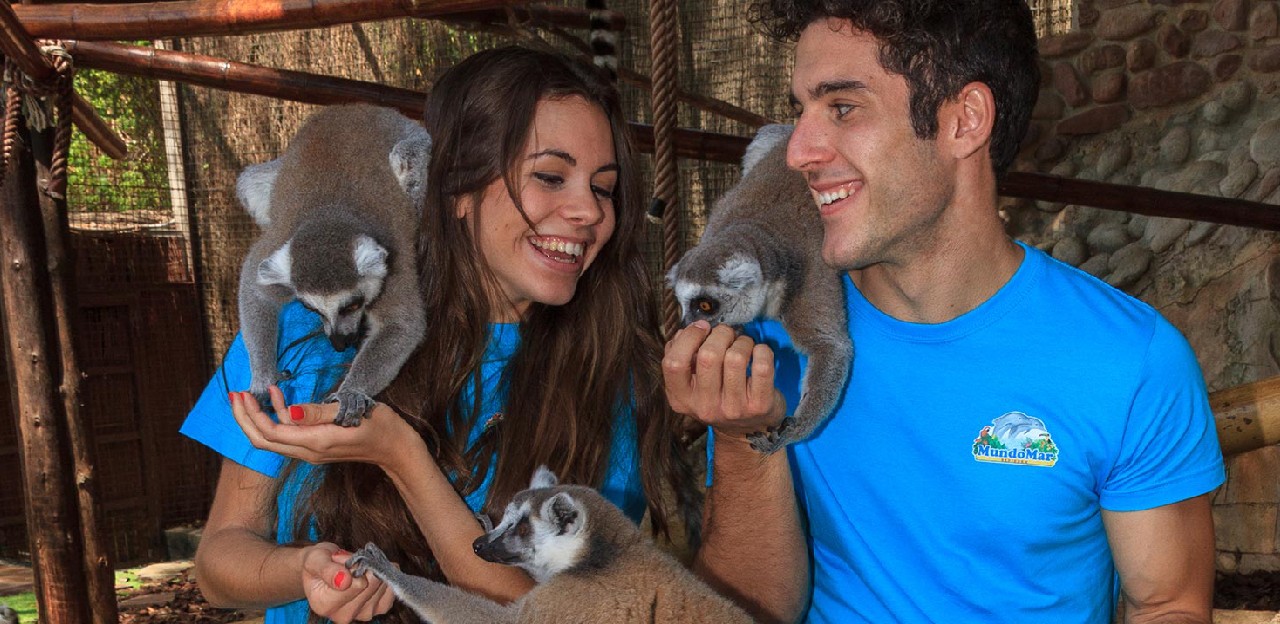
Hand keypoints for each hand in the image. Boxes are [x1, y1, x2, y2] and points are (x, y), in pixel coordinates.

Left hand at [229, 387, 417, 469]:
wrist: (396, 449)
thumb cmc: (380, 427)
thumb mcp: (352, 411)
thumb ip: (319, 412)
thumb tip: (289, 410)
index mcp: (314, 443)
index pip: (271, 432)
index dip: (252, 415)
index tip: (243, 393)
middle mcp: (307, 452)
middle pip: (263, 440)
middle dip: (244, 418)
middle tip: (235, 394)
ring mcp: (310, 452)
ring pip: (272, 439)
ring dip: (257, 418)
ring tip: (250, 393)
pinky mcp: (315, 447)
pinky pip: (287, 435)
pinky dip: (277, 417)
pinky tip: (279, 397)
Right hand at [302, 542, 395, 623]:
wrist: (322, 570)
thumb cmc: (318, 564)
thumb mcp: (316, 560)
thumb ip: (327, 570)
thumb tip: (344, 581)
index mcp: (324, 604)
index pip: (354, 584)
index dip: (355, 566)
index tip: (346, 560)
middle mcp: (342, 615)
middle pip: (370, 586)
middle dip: (366, 567)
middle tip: (354, 561)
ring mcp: (361, 614)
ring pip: (381, 588)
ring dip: (376, 572)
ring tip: (362, 566)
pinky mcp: (376, 609)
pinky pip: (390, 592)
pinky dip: (386, 578)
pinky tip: (375, 571)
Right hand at [662, 321, 786, 443]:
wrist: (749, 430)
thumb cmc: (719, 395)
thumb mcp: (693, 383)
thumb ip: (684, 356)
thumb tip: (688, 331)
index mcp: (681, 399)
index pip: (673, 363)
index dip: (688, 338)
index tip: (702, 328)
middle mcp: (704, 407)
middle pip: (708, 355)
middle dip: (721, 334)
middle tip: (728, 335)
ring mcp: (733, 408)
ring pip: (735, 358)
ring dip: (743, 342)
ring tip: (744, 345)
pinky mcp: (759, 406)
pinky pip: (762, 366)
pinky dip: (762, 351)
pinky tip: (759, 354)